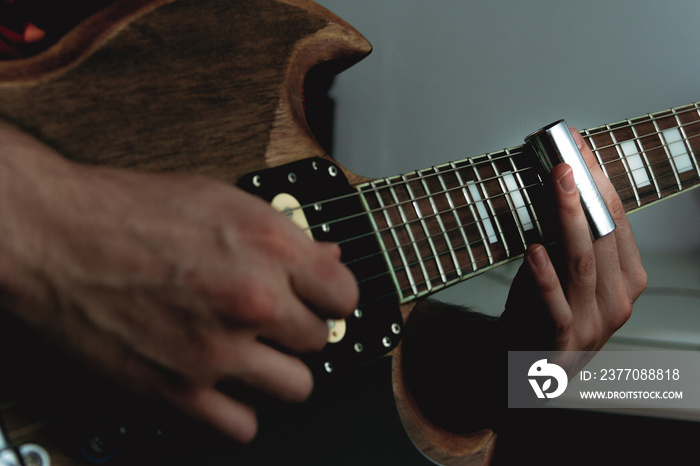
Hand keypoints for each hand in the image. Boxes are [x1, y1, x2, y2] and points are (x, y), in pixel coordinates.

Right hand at [0, 121, 358, 442]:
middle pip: (320, 340)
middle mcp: (252, 299)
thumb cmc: (132, 212)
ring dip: (278, 372)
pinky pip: (242, 426)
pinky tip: (223, 386)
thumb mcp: (221, 201)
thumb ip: (283, 234)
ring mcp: (218, 350)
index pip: (345, 294)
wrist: (59, 236)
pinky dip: (237, 410)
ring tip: (253, 353)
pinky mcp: (179, 389)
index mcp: (269, 246)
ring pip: (297, 387)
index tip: (320, 300)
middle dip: (298, 329)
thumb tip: (326, 257)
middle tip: (272, 319)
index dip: (333, 297)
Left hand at [502, 128, 646, 352]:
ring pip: (584, 263)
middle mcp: (618, 300)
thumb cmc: (547, 313)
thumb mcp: (567, 272)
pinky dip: (545, 275)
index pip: (619, 222)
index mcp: (628, 280)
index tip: (580, 151)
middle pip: (605, 237)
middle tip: (566, 158)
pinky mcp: (564, 339)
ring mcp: (595, 322)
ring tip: (557, 185)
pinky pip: (556, 304)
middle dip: (586, 192)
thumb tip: (557, 184)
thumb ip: (568, 237)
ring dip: (570, 219)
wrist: (529, 366)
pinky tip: (533, 249)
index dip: (600, 183)